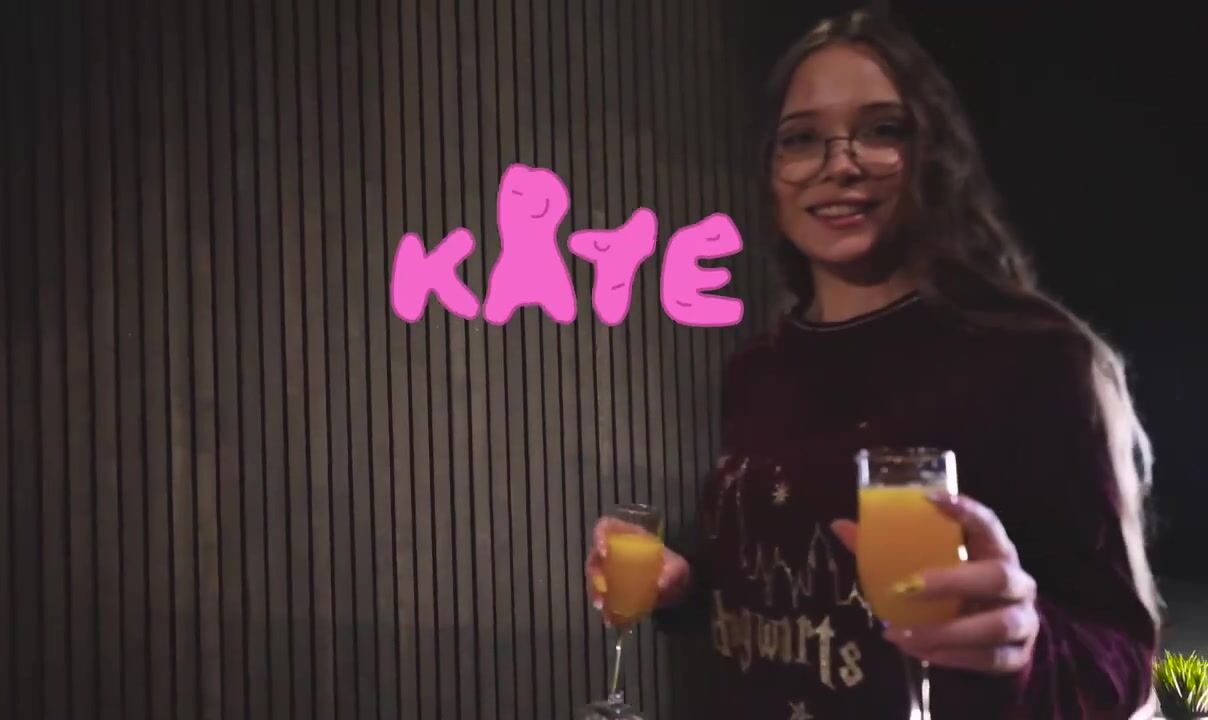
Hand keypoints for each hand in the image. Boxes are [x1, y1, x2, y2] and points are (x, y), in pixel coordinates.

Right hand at [585, 517, 690, 625]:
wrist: (678, 590)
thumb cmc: (676, 571)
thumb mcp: (679, 568)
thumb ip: (673, 573)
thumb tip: (661, 585)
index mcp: (630, 536)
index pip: (607, 527)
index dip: (599, 536)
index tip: (604, 553)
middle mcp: (617, 550)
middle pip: (595, 554)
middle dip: (594, 573)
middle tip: (600, 589)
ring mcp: (613, 569)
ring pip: (595, 577)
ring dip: (595, 592)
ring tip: (603, 606)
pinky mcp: (614, 588)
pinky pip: (603, 595)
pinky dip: (605, 607)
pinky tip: (610, 618)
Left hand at [831, 492, 1038, 673]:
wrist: (1002, 636)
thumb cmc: (961, 589)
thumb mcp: (935, 566)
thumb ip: (891, 547)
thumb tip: (840, 526)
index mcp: (996, 550)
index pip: (988, 523)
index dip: (965, 510)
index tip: (929, 499)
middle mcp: (1017, 582)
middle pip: (997, 577)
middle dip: (951, 583)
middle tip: (905, 587)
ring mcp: (1023, 620)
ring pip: (994, 626)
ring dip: (944, 632)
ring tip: (900, 634)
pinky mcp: (1016, 656)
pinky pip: (987, 658)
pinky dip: (949, 657)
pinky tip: (916, 652)